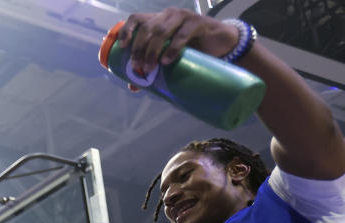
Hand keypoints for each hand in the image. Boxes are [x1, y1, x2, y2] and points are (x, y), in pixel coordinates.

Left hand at [119, 8, 239, 76]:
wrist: (222, 43)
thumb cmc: (193, 49)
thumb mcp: (169, 57)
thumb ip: (154, 67)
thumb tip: (134, 86)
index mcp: (159, 20)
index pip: (137, 18)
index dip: (127, 30)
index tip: (122, 47)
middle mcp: (168, 15)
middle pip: (146, 27)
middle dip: (139, 48)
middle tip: (137, 67)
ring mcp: (183, 17)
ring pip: (161, 31)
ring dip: (152, 51)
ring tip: (150, 68)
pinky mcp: (198, 22)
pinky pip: (181, 35)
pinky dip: (172, 49)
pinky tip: (167, 61)